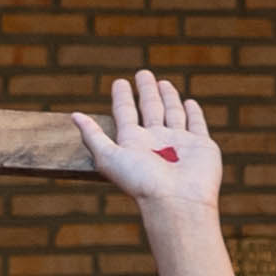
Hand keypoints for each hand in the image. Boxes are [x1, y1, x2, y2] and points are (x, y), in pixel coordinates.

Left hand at [72, 70, 223, 211]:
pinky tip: (189, 102)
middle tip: (142, 74)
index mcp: (133, 142)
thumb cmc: (141, 183)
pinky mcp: (201, 146)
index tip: (119, 82)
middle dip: (146, 91)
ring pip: (173, 113)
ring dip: (168, 98)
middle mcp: (156, 141)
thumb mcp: (108, 157)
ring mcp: (179, 143)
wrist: (176, 202)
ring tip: (163, 82)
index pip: (125, 113)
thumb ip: (93, 136)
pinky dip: (194, 113)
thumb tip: (74, 116)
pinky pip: (197, 124)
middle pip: (149, 109)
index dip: (121, 97)